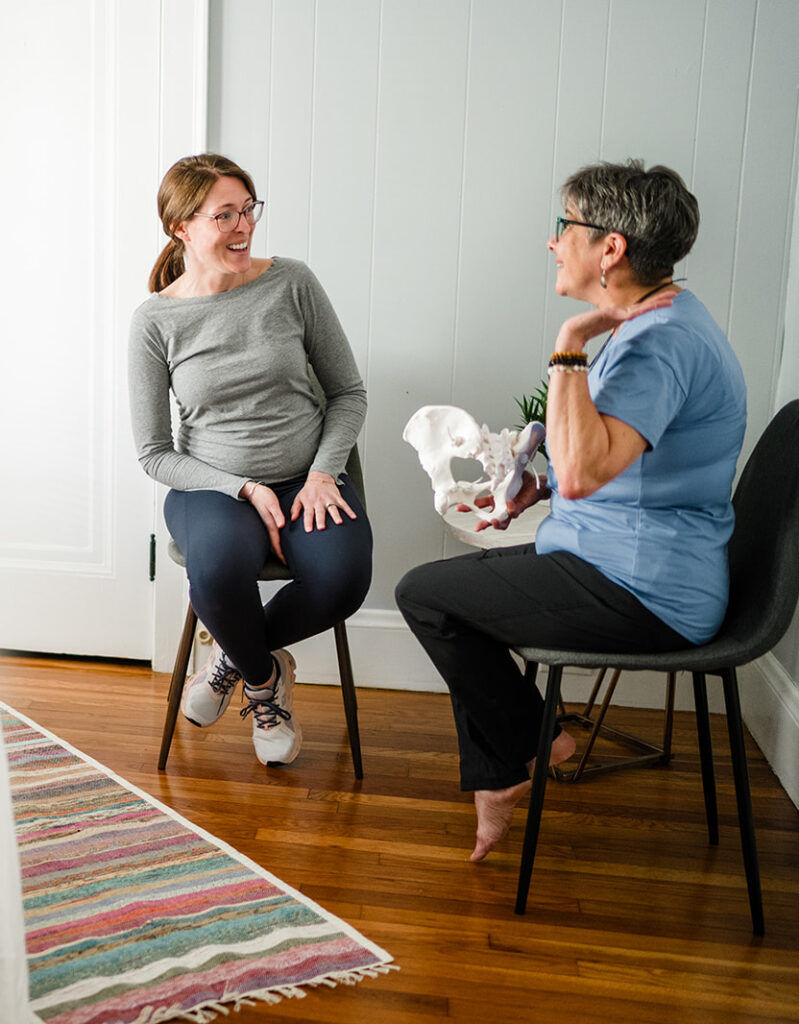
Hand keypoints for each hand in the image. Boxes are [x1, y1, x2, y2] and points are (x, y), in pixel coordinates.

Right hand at [242, 482, 286, 563]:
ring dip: (277, 549)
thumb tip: (281, 525)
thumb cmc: (263, 496)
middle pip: (274, 544)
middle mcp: (268, 526)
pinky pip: (272, 534)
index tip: (285, 562)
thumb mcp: (272, 504)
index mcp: (271, 524)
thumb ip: (277, 514)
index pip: (277, 543)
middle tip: (286, 563)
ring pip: (272, 540)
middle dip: (279, 555)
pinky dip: (275, 541)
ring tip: (282, 557)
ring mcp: (266, 524)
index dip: (281, 553)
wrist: (253, 491)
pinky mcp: (267, 521)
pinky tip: (277, 542)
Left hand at [290, 471, 356, 531]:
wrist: (319, 477)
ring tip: (339, 522)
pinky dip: (349, 510)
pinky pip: (344, 505)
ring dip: (336, 516)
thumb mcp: (299, 498)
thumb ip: (295, 509)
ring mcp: (329, 499)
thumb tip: (292, 519)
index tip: (308, 530)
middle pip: (320, 512)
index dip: (308, 522)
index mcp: (310, 503)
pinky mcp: (337, 497)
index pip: (308, 514)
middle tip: (322, 528)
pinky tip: (353, 517)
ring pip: (333, 509)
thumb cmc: (308, 490)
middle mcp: (319, 502)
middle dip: (321, 520)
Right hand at [457, 471, 549, 531]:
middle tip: (477, 526)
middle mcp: (501, 506)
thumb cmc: (522, 481)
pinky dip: (511, 509)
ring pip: (502, 522)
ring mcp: (510, 509)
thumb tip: (487, 469)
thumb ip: (495, 476)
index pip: (479, 505)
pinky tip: (509, 505)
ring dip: (497, 523)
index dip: (469, 508)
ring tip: (493, 521)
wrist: (537, 483)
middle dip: (482, 523)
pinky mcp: (520, 508)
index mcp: (494, 499)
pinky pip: (515, 512)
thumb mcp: (505, 477)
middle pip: (489, 518)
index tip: (459, 508)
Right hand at [555, 292, 674, 351]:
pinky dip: (644, 310)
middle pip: (644, 305)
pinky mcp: (613, 315)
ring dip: (657, 303)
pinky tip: (654, 307)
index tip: (665, 300)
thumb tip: (619, 337)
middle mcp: (619, 312)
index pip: (640, 309)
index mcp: (618, 315)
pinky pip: (633, 313)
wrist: (572, 332)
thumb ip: (612, 331)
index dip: (653, 304)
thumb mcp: (601, 331)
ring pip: (642, 307)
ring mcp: (617, 312)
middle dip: (659, 300)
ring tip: (671, 299)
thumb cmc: (583, 332)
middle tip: (675, 294)